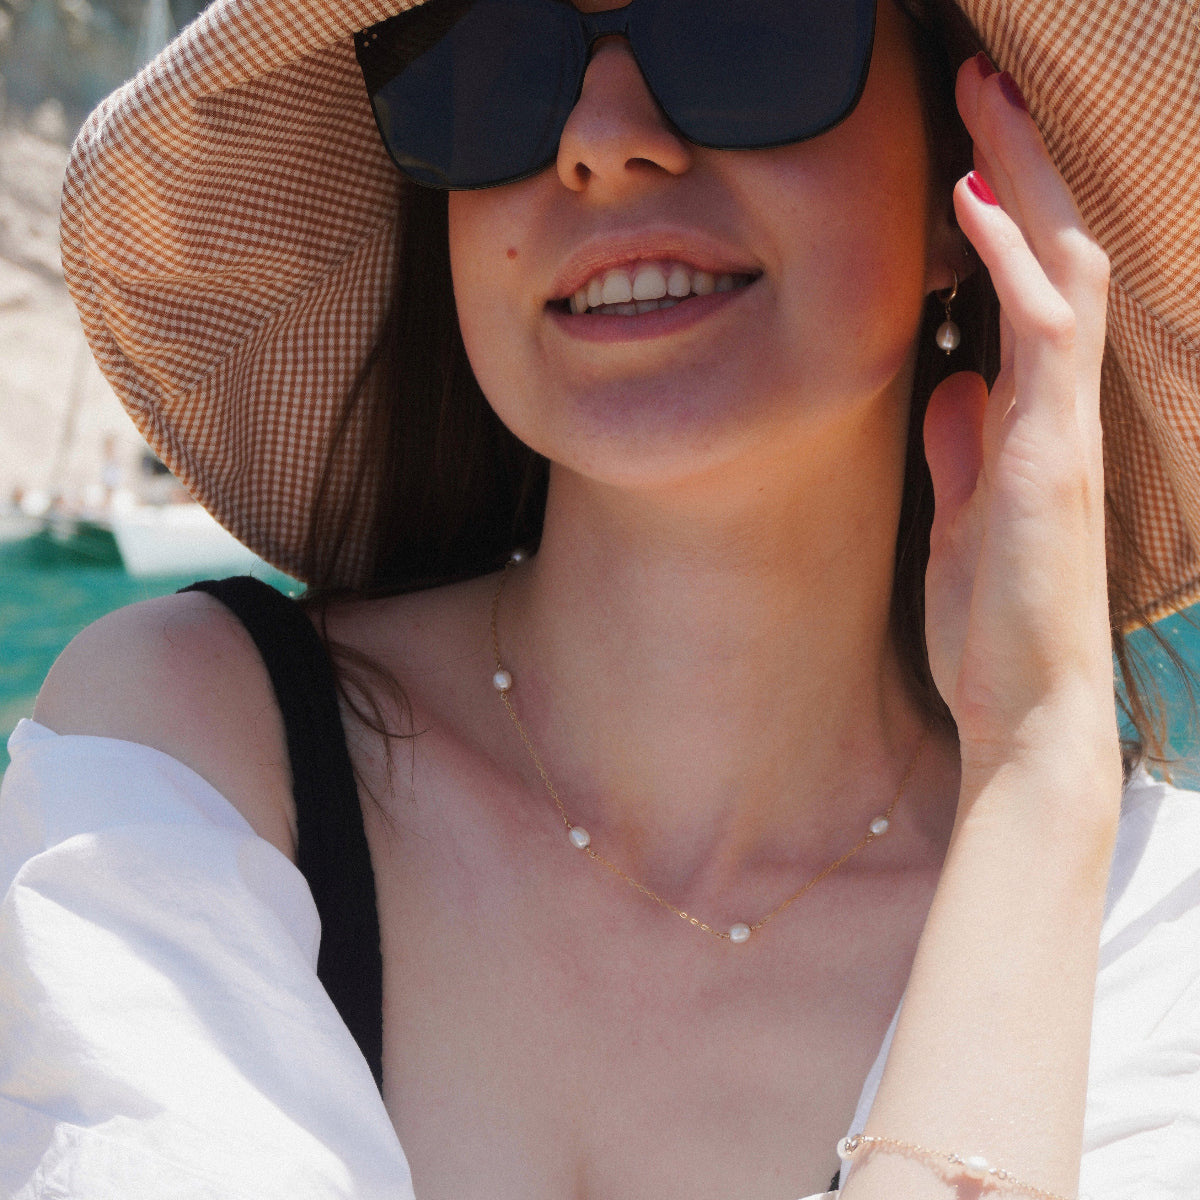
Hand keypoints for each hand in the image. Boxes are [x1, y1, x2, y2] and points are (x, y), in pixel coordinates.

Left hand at [922, 56, 1117, 782]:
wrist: (1025, 711)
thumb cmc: (995, 626)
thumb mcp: (963, 520)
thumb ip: (963, 448)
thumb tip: (951, 384)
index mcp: (1038, 424)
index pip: (1035, 290)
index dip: (1009, 214)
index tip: (966, 150)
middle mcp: (1062, 412)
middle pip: (1061, 255)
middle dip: (1024, 165)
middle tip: (984, 81)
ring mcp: (1063, 430)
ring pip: (1065, 270)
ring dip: (1023, 181)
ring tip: (984, 99)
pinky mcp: (1050, 458)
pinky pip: (1042, 334)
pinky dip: (1007, 260)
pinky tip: (968, 200)